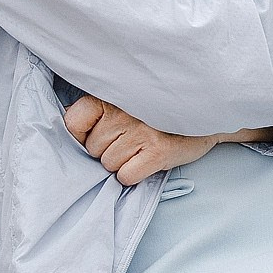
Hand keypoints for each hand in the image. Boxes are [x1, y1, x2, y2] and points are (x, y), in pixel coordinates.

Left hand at [63, 95, 218, 186]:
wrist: (206, 115)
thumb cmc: (157, 111)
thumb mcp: (124, 100)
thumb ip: (96, 110)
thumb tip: (66, 124)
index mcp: (110, 95)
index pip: (73, 122)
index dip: (83, 135)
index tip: (97, 134)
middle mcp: (123, 111)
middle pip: (92, 148)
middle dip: (107, 149)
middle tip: (130, 139)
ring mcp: (140, 132)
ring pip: (108, 164)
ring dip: (122, 162)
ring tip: (141, 147)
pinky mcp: (157, 152)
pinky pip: (126, 176)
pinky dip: (134, 175)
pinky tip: (147, 160)